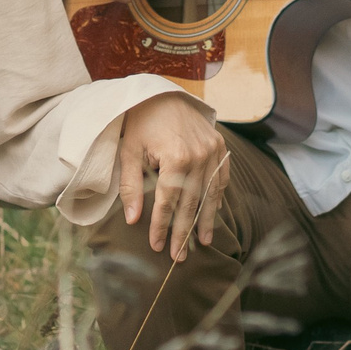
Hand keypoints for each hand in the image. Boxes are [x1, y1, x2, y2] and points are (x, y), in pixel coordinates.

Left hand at [114, 95, 227, 261]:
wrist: (163, 92)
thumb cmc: (141, 122)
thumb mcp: (129, 151)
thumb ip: (131, 186)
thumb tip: (133, 220)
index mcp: (176, 157)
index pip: (169, 202)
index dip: (162, 226)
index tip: (157, 247)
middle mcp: (200, 156)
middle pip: (191, 203)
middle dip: (183, 232)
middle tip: (179, 257)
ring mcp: (214, 151)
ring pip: (210, 194)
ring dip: (205, 221)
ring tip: (202, 243)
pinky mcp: (220, 147)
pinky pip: (221, 178)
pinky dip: (217, 197)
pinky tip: (213, 214)